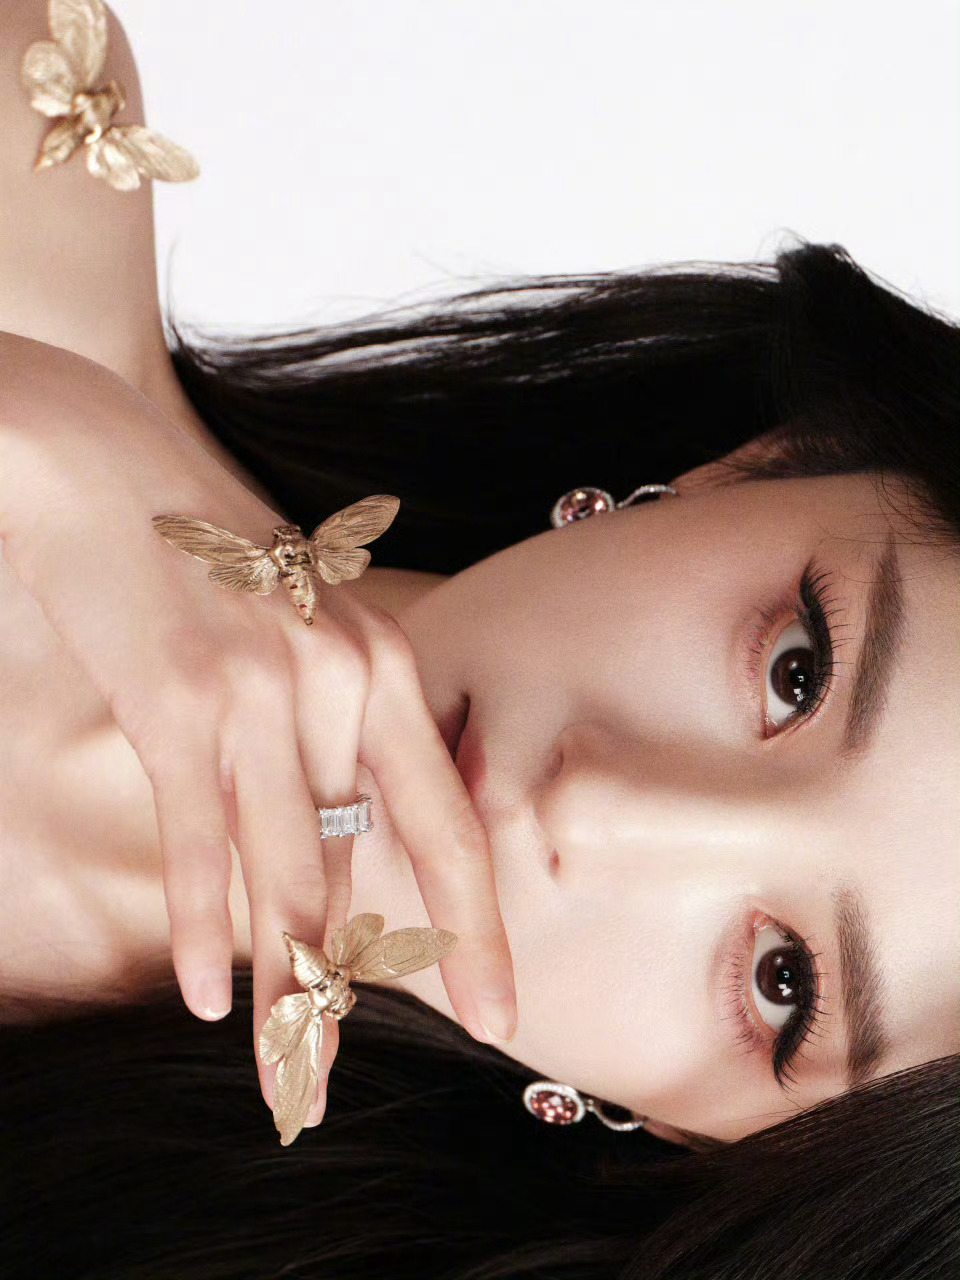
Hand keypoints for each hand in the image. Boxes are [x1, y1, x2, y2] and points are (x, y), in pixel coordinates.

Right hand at [0, 333, 516, 1125]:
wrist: (104, 471)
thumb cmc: (212, 560)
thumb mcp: (306, 634)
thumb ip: (336, 735)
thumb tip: (343, 857)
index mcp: (386, 669)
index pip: (448, 825)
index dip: (475, 929)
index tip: (498, 1015)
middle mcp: (339, 684)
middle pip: (358, 872)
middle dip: (348, 989)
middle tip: (338, 1087)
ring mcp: (261, 694)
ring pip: (283, 874)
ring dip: (280, 988)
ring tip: (281, 1075)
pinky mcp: (177, 703)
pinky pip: (199, 840)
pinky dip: (202, 925)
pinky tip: (209, 996)